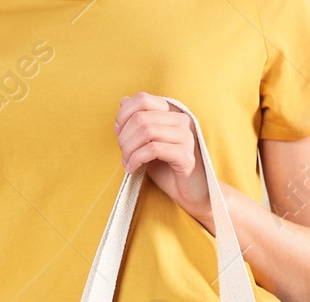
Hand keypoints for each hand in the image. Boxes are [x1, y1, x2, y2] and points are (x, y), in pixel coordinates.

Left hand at [114, 93, 210, 224]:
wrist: (191, 193)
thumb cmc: (168, 169)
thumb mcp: (147, 143)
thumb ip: (137, 123)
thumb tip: (123, 100)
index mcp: (172, 113)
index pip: (143, 99)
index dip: (124, 114)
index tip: (118, 133)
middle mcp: (181, 120)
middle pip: (140, 117)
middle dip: (124, 137)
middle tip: (123, 154)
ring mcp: (186, 136)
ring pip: (146, 131)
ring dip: (129, 149)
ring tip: (127, 162)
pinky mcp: (185, 155)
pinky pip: (153, 149)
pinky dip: (137, 158)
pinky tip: (133, 168)